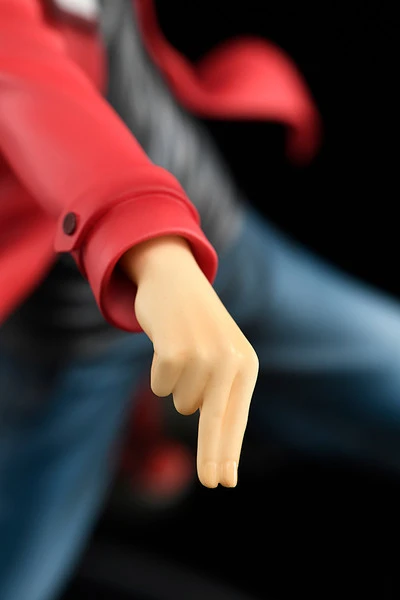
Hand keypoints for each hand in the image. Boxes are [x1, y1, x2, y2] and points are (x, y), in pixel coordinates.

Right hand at [120, 236, 258, 487]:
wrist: (176, 280)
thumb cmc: (198, 326)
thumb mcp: (221, 354)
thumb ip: (223, 393)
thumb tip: (220, 447)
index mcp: (246, 364)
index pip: (236, 418)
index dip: (229, 452)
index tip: (225, 482)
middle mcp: (229, 360)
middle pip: (215, 423)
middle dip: (212, 457)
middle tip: (211, 484)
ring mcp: (203, 355)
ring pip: (180, 402)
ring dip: (176, 386)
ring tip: (182, 355)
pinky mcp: (174, 351)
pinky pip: (160, 386)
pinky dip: (159, 374)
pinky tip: (167, 347)